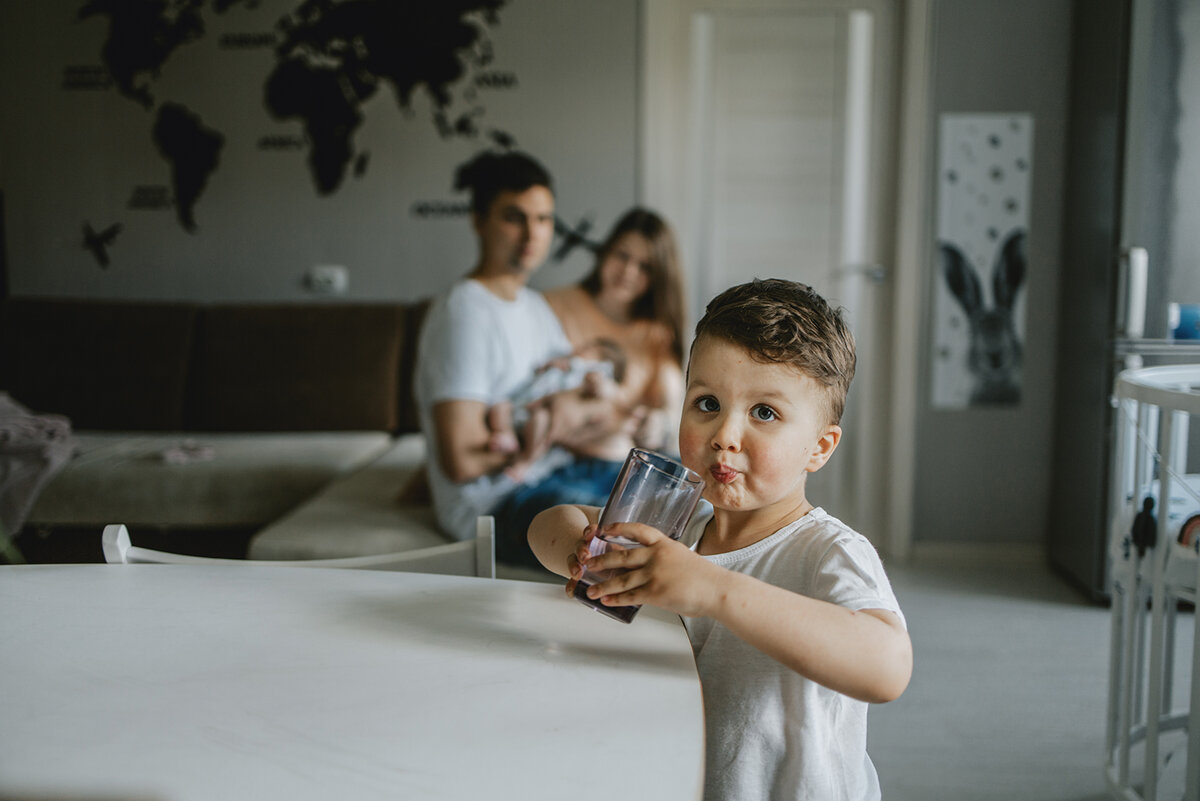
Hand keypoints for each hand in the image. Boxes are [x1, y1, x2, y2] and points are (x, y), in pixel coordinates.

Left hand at [571, 521, 722, 617]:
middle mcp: (656, 555)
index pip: (637, 530)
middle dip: (601, 560)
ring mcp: (655, 574)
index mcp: (664, 543)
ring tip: (590, 590)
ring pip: (621, 579)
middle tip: (587, 563)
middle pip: (621, 556)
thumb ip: (663, 557)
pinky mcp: (655, 592)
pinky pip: (630, 596)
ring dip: (602, 585)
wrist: (717, 590)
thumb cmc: (704, 576)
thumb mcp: (682, 557)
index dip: (618, 528)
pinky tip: (605, 601)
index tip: (604, 529)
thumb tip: (646, 565)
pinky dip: (615, 599)